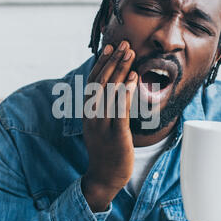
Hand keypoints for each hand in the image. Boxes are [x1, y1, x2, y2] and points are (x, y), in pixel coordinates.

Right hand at [81, 41, 137, 211]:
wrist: (104, 176)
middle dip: (113, 61)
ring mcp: (103, 125)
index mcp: (88, 112)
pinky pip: (121, 110)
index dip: (102, 63)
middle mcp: (92, 116)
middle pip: (102, 82)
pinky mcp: (116, 135)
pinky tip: (133, 79)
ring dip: (120, 71)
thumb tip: (113, 86)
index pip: (93, 81)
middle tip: (124, 44)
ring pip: (110, 92)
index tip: (111, 47)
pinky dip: (126, 92)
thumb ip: (103, 107)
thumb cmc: (105, 149)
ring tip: (130, 54)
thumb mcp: (99, 125)